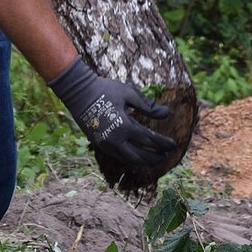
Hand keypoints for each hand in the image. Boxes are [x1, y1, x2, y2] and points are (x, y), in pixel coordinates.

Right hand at [48, 58, 175, 167]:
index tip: (173, 145)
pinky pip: (118, 156)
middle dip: (155, 158)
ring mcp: (106, 144)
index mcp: (124, 126)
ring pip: (128, 159)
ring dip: (143, 161)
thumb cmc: (105, 90)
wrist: (78, 93)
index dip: (163, 144)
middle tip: (166, 156)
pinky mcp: (99, 144)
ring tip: (154, 159)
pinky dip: (130, 157)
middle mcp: (115, 140)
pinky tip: (137, 154)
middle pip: (140, 156)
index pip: (149, 140)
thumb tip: (167, 114)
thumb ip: (147, 106)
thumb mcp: (129, 93)